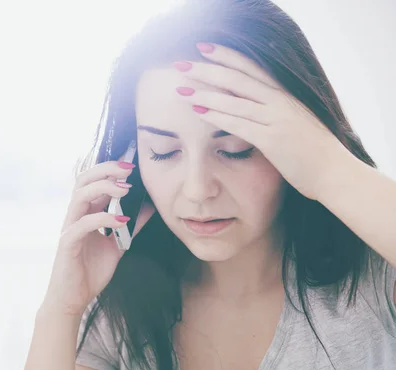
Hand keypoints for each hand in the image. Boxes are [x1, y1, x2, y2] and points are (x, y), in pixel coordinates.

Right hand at [43, 160, 154, 316]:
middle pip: (84, 180)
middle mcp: (75, 216)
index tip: (132, 165)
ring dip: (103, 188)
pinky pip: (83, 224)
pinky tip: (121, 220)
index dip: (111, 170)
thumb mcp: (118, 245)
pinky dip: (103, 219)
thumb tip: (149, 208)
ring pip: (80, 196)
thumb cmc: (90, 272)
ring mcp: (70, 228)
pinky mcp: (68, 243)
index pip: (94, 182)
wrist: (74, 299)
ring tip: (125, 189)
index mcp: (86, 213)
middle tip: (128, 168)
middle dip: (105, 170)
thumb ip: (130, 226)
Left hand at [173, 43, 349, 200]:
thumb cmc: (313, 151)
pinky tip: (198, 111)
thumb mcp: (294, 121)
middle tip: (181, 64)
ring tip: (181, 89)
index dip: (226, 56)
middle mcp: (280, 102)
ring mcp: (277, 119)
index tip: (203, 48)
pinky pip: (239, 125)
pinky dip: (217, 117)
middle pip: (237, 79)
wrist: (335, 173)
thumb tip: (252, 107)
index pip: (251, 68)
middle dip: (207, 70)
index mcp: (285, 95)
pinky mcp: (273, 140)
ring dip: (205, 93)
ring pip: (235, 100)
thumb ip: (274, 111)